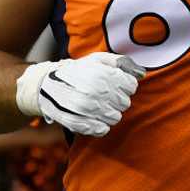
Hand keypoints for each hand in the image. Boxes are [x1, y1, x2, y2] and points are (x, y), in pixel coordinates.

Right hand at [15, 52, 144, 136]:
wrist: (46, 85)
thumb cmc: (79, 71)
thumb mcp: (99, 59)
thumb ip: (122, 63)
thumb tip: (142, 73)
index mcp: (102, 74)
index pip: (131, 86)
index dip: (126, 86)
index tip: (117, 85)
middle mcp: (95, 91)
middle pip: (125, 103)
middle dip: (119, 100)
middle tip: (107, 96)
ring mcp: (85, 109)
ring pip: (115, 118)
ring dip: (111, 114)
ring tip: (101, 106)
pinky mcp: (77, 123)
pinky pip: (100, 130)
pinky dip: (101, 127)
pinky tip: (96, 119)